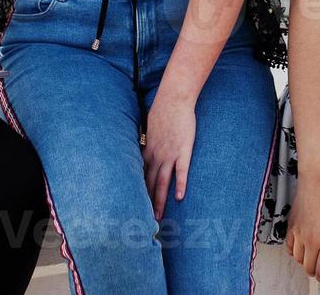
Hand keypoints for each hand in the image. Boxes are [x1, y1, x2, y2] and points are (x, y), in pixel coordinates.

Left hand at [142, 95, 196, 219]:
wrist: (173, 100)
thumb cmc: (163, 110)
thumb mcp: (150, 126)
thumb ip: (148, 139)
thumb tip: (146, 145)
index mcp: (147, 151)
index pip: (141, 176)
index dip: (139, 192)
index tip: (136, 205)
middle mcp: (156, 156)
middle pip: (150, 183)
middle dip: (147, 202)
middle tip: (144, 220)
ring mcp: (170, 154)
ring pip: (163, 182)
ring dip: (160, 200)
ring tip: (158, 217)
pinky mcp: (183, 150)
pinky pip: (181, 171)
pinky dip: (180, 184)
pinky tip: (179, 197)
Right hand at [287, 169, 319, 282]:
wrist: (319, 177)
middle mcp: (312, 240)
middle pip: (309, 268)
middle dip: (316, 270)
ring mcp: (299, 233)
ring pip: (298, 259)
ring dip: (305, 260)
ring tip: (313, 255)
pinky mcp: (291, 225)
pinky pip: (289, 246)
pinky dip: (295, 250)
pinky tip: (302, 246)